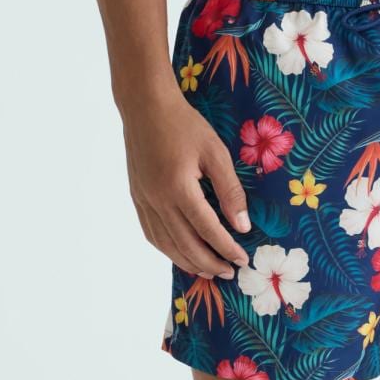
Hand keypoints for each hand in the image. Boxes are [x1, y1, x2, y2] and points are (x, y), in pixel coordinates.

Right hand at [121, 83, 250, 277]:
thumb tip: (242, 225)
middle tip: (229, 272)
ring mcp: (143, 200)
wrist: (146, 107)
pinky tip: (179, 252)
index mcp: (179, 188)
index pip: (207, 229)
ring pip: (165, 244)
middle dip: (209, 263)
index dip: (226, 247)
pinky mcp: (136, 197)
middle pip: (185, 245)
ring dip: (187, 262)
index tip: (242, 259)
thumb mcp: (215, 152)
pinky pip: (151, 232)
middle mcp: (158, 200)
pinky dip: (167, 249)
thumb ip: (229, 189)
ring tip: (207, 271)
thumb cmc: (185, 125)